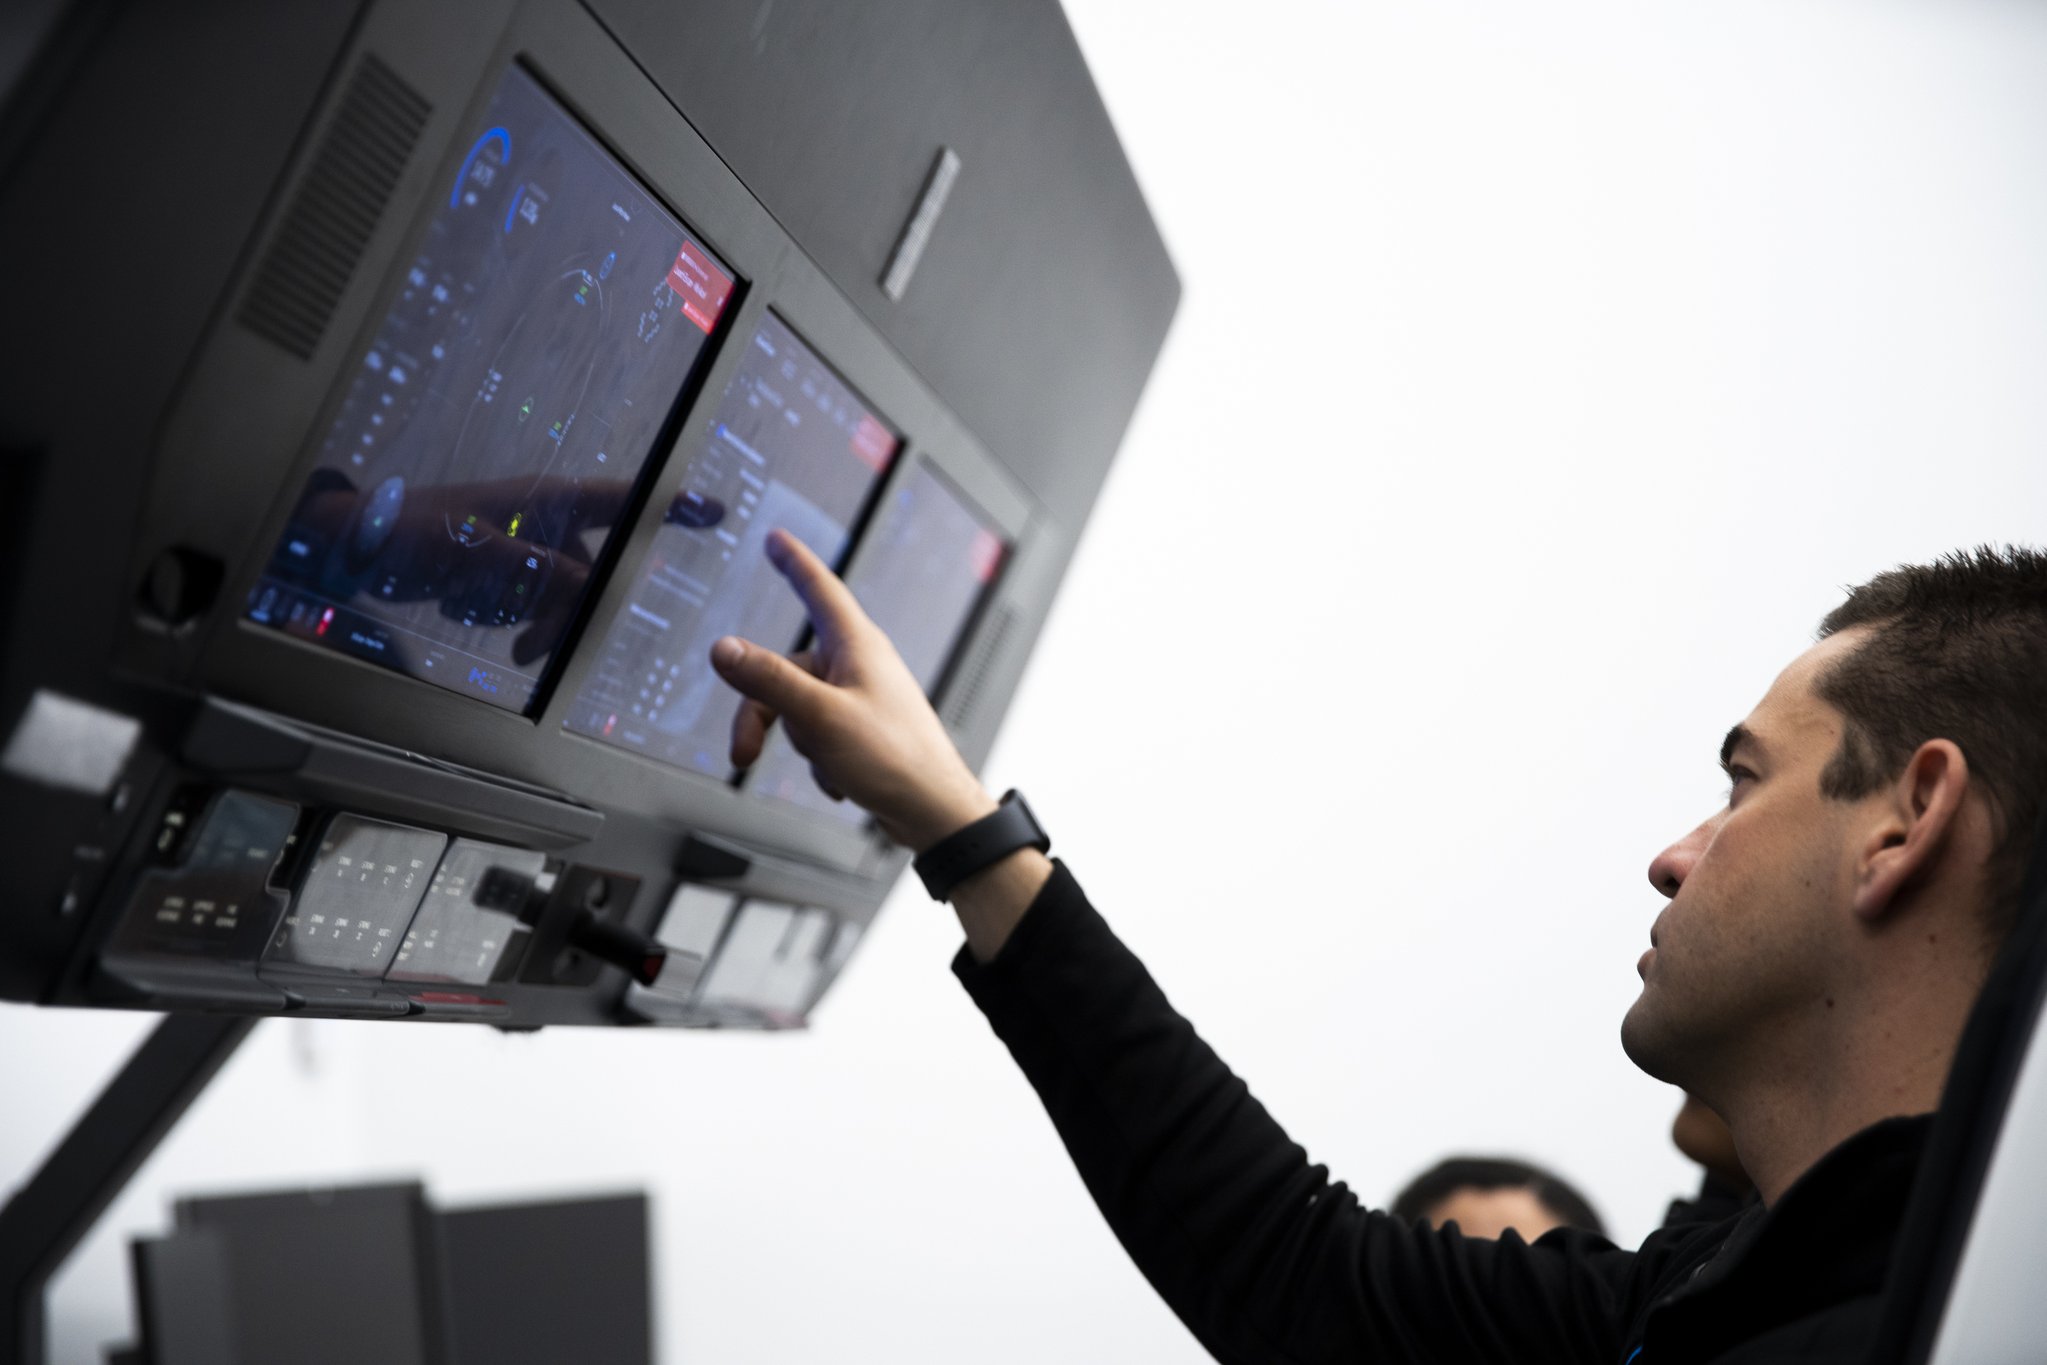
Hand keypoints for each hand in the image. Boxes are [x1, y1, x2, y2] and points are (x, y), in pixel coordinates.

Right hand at [710, 529, 996, 850]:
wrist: (933, 813)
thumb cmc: (895, 760)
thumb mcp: (819, 717)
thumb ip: (768, 681)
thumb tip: (724, 649)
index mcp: (857, 646)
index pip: (819, 588)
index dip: (794, 562)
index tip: (777, 539)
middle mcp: (860, 665)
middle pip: (786, 671)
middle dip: (766, 714)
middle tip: (745, 753)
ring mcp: (861, 698)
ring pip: (799, 709)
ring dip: (802, 743)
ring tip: (831, 767)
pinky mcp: (863, 729)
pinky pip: (819, 736)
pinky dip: (823, 762)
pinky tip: (844, 780)